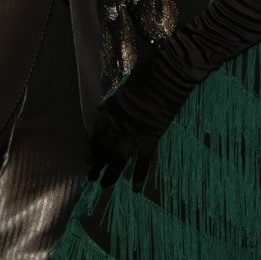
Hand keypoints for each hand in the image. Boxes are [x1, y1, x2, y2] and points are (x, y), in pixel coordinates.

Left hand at [86, 41, 195, 192]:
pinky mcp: (152, 137)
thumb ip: (116, 101)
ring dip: (111, 173)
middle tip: (91, 175)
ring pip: (118, 158)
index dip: (94, 143)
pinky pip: (144, 160)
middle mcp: (119, 123)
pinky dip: (140, 175)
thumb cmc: (149, 71)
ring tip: (104, 185)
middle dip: (97, 162)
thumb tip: (106, 109)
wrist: (170, 72)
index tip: (90, 152)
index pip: (98, 131)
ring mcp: (135, 132)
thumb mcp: (126, 85)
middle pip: (104, 147)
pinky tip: (136, 188)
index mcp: (113, 108)